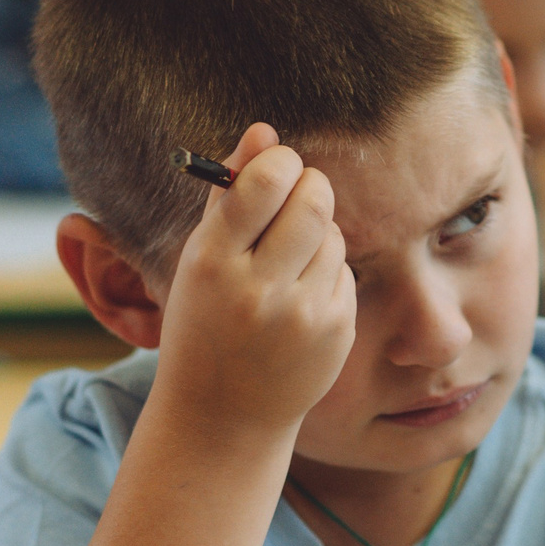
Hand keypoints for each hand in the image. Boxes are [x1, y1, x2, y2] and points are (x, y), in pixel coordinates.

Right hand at [156, 125, 357, 443]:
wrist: (224, 414)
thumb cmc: (205, 322)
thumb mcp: (200, 259)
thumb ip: (229, 195)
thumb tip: (263, 131)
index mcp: (214, 264)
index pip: (264, 182)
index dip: (279, 162)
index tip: (276, 167)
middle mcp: (260, 290)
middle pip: (314, 198)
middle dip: (309, 186)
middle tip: (294, 198)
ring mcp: (304, 315)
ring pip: (335, 234)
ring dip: (317, 234)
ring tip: (287, 260)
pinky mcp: (338, 330)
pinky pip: (344, 271)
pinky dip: (326, 272)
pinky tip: (299, 298)